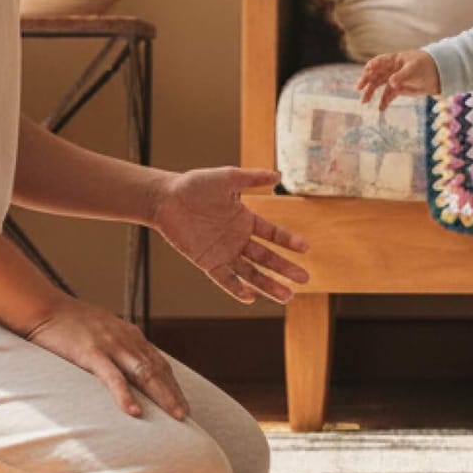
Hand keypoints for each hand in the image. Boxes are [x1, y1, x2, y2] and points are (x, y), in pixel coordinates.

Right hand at [26, 295, 187, 419]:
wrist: (42, 307)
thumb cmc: (67, 321)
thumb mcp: (100, 328)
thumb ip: (116, 343)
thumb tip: (125, 363)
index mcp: (128, 334)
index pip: (158, 361)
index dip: (172, 383)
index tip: (182, 401)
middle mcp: (125, 338)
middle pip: (157, 369)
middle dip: (173, 393)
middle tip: (185, 415)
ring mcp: (110, 345)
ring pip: (144, 373)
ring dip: (162, 396)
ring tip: (174, 416)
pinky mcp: (91, 353)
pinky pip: (113, 378)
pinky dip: (125, 395)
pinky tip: (134, 412)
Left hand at [153, 167, 309, 303]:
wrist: (166, 198)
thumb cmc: (195, 185)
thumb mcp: (228, 178)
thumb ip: (252, 178)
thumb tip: (278, 175)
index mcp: (245, 220)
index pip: (273, 234)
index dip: (289, 241)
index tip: (306, 248)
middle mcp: (237, 238)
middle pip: (266, 258)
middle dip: (285, 269)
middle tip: (305, 280)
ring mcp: (224, 252)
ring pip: (251, 273)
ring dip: (268, 285)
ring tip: (287, 296)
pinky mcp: (207, 261)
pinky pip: (224, 278)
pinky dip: (237, 289)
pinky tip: (250, 297)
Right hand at [356, 49, 440, 110]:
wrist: (438, 74)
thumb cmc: (425, 65)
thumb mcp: (414, 68)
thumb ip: (401, 75)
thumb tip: (390, 83)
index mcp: (393, 60)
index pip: (378, 62)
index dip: (370, 67)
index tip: (366, 73)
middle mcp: (391, 69)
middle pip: (375, 75)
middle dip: (366, 81)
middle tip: (359, 89)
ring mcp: (394, 80)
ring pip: (379, 86)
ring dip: (371, 93)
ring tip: (364, 101)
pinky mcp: (399, 89)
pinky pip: (388, 95)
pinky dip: (384, 102)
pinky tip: (381, 108)